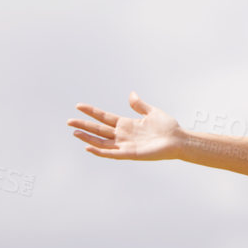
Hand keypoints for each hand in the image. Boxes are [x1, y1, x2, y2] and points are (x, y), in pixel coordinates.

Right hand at [68, 93, 184, 161]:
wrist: (178, 140)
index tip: (79, 105)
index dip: (92, 112)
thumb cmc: (168, 127)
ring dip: (87, 138)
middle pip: (99, 130)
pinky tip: (88, 147)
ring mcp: (125, 145)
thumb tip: (131, 94)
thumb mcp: (152, 112)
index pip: (104, 117)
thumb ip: (139, 105)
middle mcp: (123, 135)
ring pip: (101, 142)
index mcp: (126, 124)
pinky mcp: (130, 154)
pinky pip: (111, 153)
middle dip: (84, 125)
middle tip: (69, 121)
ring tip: (74, 132)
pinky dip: (99, 151)